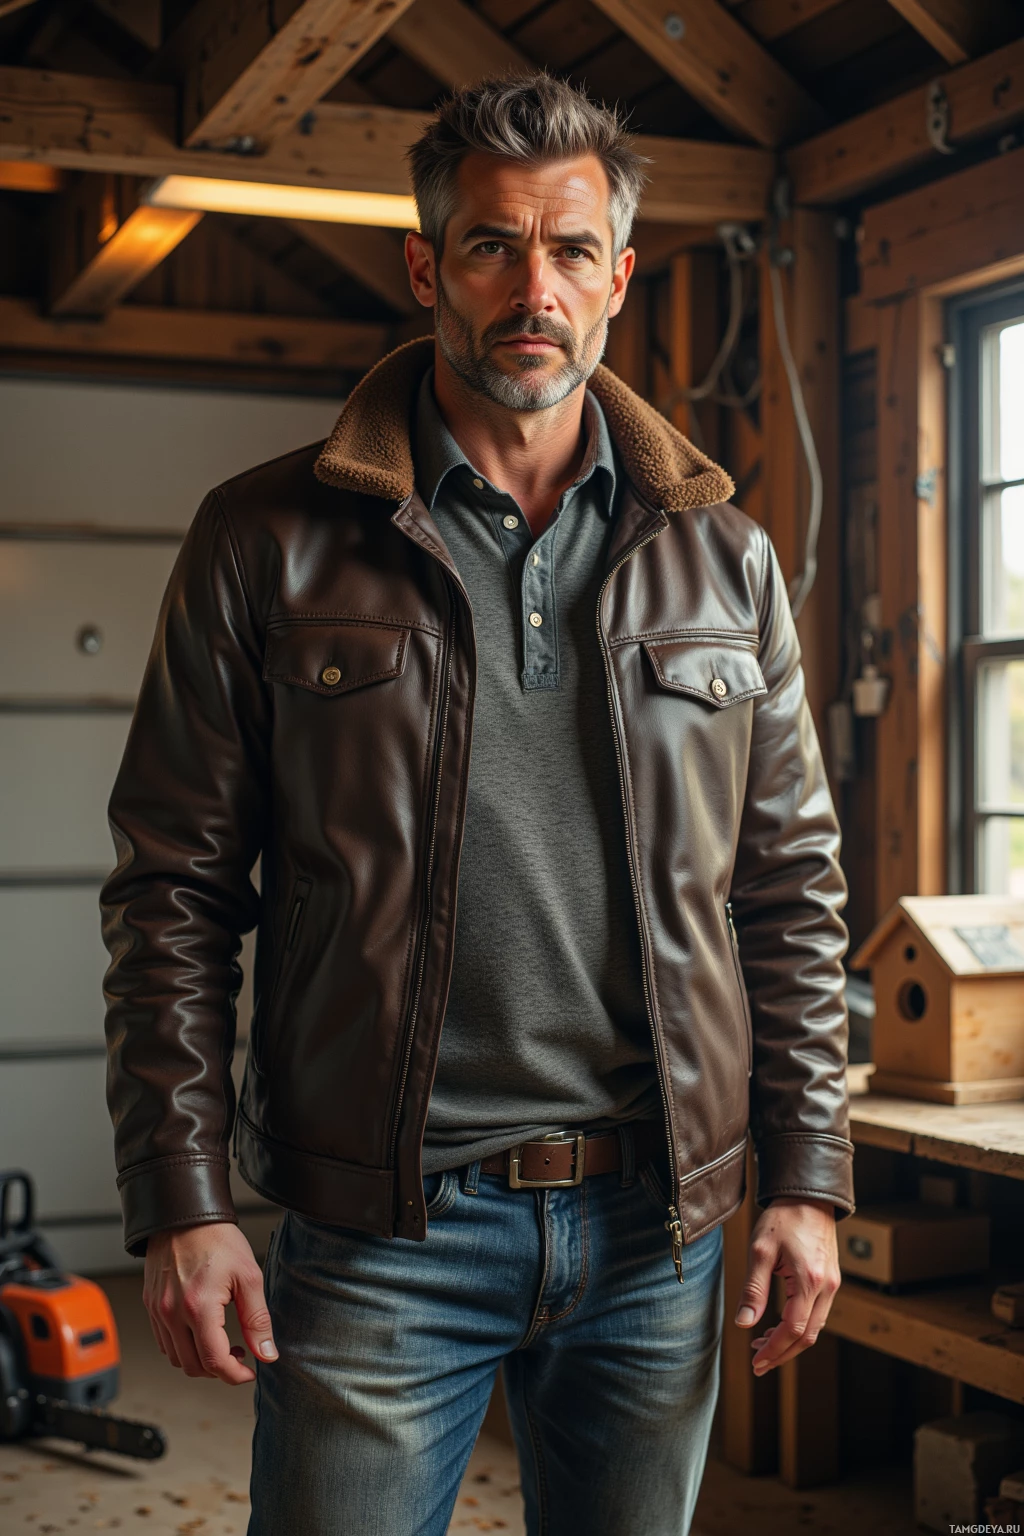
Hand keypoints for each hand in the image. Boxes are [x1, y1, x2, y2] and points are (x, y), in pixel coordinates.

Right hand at [143, 1221, 277, 1384]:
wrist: (185, 1215)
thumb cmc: (217, 1239)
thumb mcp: (248, 1277)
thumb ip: (257, 1320)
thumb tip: (266, 1353)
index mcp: (198, 1307)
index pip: (215, 1361)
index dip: (236, 1374)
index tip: (250, 1371)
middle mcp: (171, 1313)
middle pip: (193, 1366)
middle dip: (219, 1371)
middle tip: (239, 1356)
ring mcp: (158, 1310)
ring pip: (175, 1358)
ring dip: (199, 1361)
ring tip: (222, 1344)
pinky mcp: (151, 1305)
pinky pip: (164, 1342)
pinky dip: (182, 1348)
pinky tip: (201, 1333)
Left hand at [732, 1196, 840, 1374]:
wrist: (809, 1197)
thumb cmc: (784, 1218)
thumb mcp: (761, 1250)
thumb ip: (754, 1289)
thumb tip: (744, 1323)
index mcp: (809, 1280)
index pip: (793, 1329)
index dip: (774, 1350)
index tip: (756, 1361)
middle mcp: (826, 1287)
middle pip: (807, 1336)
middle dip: (782, 1354)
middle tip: (758, 1363)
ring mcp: (832, 1285)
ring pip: (814, 1328)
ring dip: (790, 1343)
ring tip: (763, 1346)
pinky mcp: (831, 1281)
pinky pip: (818, 1314)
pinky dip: (799, 1327)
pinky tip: (780, 1326)